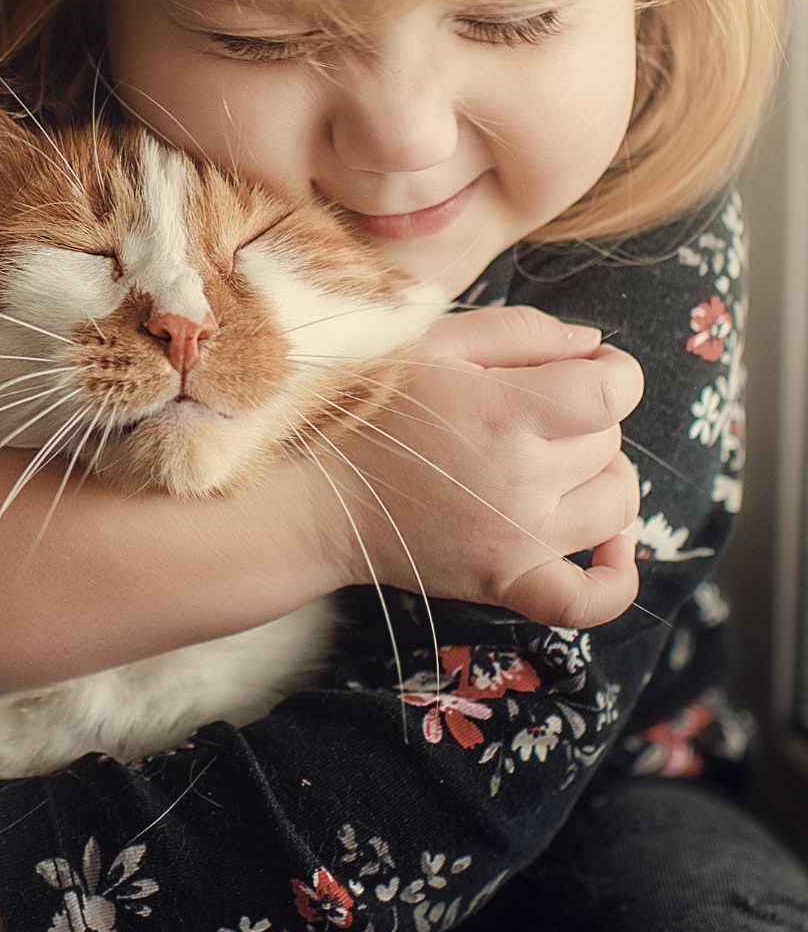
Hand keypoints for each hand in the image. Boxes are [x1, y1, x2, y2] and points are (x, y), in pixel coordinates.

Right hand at [298, 305, 643, 627]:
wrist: (315, 495)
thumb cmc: (367, 410)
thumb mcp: (432, 342)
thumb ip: (520, 330)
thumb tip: (595, 349)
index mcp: (507, 413)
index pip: (615, 392)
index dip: (611, 375)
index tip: (578, 373)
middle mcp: (522, 481)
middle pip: (609, 443)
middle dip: (580, 421)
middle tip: (523, 416)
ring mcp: (516, 540)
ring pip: (614, 504)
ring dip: (598, 479)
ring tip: (555, 467)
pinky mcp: (503, 582)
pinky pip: (584, 601)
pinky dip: (613, 583)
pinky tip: (614, 552)